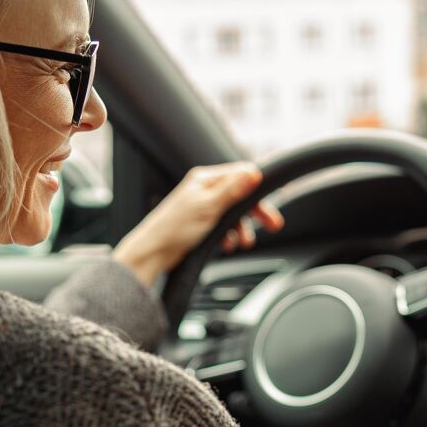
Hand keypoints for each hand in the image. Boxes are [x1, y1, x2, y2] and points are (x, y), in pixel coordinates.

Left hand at [112, 161, 284, 286]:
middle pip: (240, 195)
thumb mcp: (208, 206)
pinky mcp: (200, 223)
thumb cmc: (174, 228)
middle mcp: (204, 189)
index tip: (271, 201)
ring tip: (244, 243)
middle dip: (255, 212)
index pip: (241, 175)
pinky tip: (228, 245)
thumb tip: (253, 173)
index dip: (258, 189)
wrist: (153, 252)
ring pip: (233, 213)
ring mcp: (202, 206)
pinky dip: (229, 235)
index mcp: (205, 179)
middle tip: (273, 225)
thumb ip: (232, 190)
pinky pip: (223, 225)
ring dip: (241, 228)